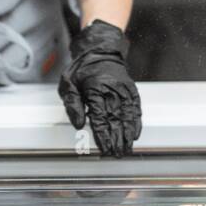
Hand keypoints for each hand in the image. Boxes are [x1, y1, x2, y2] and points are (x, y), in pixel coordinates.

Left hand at [58, 20, 141, 157]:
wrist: (101, 51)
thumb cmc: (82, 69)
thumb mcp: (68, 84)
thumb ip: (72, 105)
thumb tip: (79, 125)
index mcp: (95, 89)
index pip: (100, 118)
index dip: (103, 135)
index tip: (105, 148)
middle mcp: (112, 90)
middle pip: (116, 119)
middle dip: (117, 139)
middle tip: (117, 154)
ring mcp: (123, 89)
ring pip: (127, 115)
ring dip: (128, 133)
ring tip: (128, 148)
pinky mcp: (131, 89)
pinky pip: (135, 107)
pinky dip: (136, 121)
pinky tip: (136, 133)